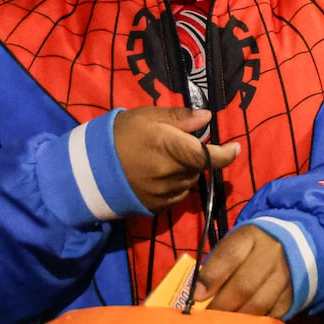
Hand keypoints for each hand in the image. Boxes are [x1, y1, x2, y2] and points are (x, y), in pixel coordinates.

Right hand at [112, 106, 238, 212]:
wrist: (88, 168)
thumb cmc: (119, 135)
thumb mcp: (148, 116)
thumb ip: (180, 118)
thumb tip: (207, 118)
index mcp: (170, 147)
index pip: (209, 156)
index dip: (226, 154)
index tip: (236, 148)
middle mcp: (170, 173)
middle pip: (199, 168)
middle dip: (197, 157)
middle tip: (180, 145)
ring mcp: (162, 193)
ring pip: (189, 182)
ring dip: (187, 171)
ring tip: (167, 160)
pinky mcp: (155, 207)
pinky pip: (177, 196)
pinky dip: (176, 185)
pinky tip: (160, 175)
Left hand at [194, 224, 291, 316]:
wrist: (291, 245)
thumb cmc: (251, 248)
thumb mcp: (235, 245)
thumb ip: (217, 265)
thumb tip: (198, 293)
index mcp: (252, 236)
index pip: (229, 256)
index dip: (211, 277)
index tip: (197, 295)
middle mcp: (272, 253)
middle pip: (244, 285)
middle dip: (221, 306)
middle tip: (206, 319)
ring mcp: (286, 274)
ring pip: (259, 304)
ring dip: (237, 319)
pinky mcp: (294, 293)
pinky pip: (273, 314)